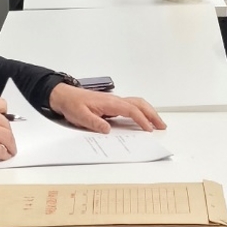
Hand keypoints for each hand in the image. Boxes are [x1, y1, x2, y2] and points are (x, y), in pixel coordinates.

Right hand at [0, 97, 15, 160]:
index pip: (2, 104)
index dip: (5, 113)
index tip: (5, 119)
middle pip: (7, 124)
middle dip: (8, 132)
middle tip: (8, 138)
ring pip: (8, 137)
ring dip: (11, 145)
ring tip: (11, 149)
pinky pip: (2, 150)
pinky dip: (5, 154)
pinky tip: (4, 156)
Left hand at [47, 84, 165, 133]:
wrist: (64, 96)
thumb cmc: (72, 104)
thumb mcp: (80, 116)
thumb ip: (94, 123)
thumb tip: (108, 130)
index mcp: (109, 102)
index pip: (130, 110)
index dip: (141, 120)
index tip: (148, 129)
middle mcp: (115, 100)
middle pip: (139, 104)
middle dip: (152, 115)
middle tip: (161, 126)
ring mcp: (115, 101)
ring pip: (137, 103)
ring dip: (149, 112)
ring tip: (157, 123)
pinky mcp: (113, 105)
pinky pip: (131, 106)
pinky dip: (141, 111)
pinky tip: (144, 119)